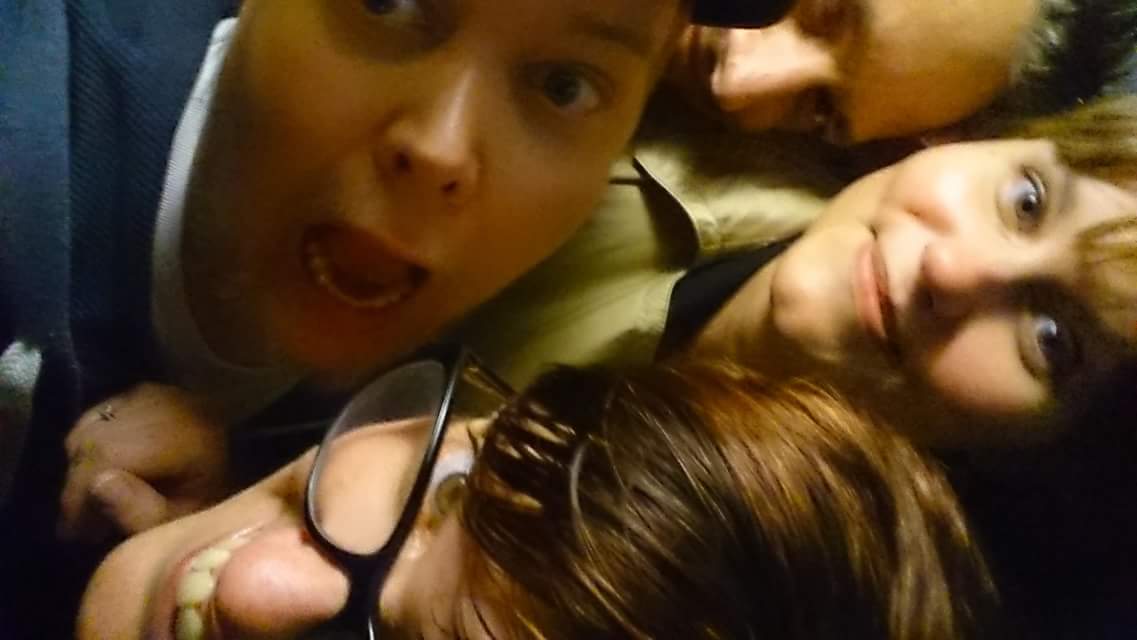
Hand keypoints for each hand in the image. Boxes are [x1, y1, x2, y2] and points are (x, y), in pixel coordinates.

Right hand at [58, 383, 229, 542]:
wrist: (236, 479)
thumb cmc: (208, 507)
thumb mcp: (178, 522)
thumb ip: (140, 511)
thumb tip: (97, 484)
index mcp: (188, 438)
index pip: (111, 455)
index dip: (81, 494)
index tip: (75, 532)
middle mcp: (174, 405)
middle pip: (98, 440)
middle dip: (78, 486)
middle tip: (80, 524)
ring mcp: (160, 393)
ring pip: (92, 428)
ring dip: (81, 467)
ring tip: (91, 503)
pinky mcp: (147, 390)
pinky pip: (99, 415)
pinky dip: (90, 444)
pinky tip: (101, 473)